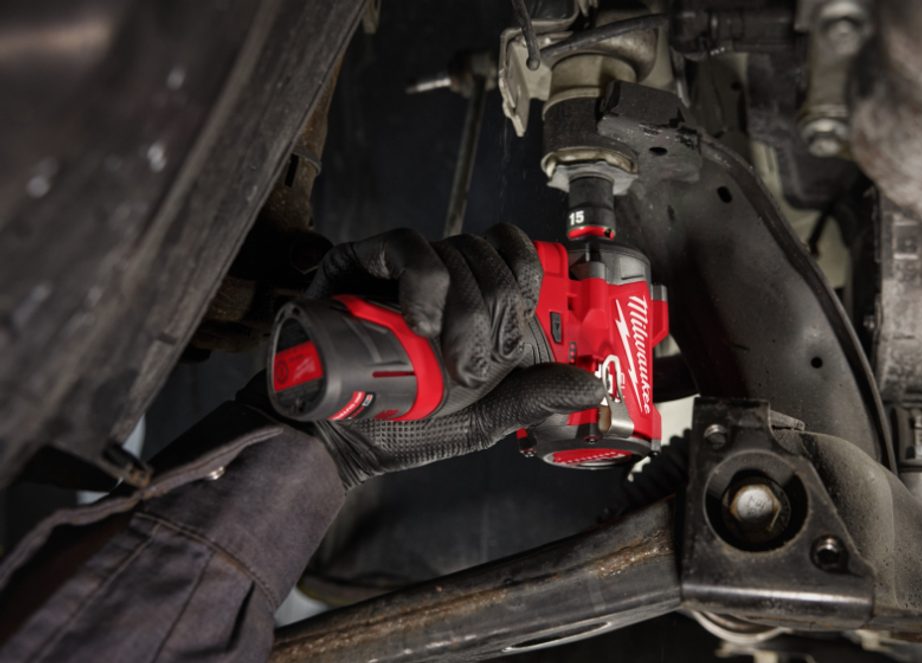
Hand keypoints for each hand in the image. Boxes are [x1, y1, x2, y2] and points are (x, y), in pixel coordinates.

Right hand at [306, 224, 604, 488]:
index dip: (526, 283)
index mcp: (473, 306)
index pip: (519, 260)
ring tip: (442, 358)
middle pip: (493, 259)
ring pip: (458, 252)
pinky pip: (410, 247)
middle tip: (470, 368)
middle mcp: (443, 281)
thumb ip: (532, 398)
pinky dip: (425, 284)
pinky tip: (418, 324)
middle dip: (492, 317)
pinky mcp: (362, 261)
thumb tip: (588, 385)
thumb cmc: (399, 426)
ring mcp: (404, 270)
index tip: (515, 337)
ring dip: (461, 310)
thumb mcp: (479, 418)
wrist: (332, 437)